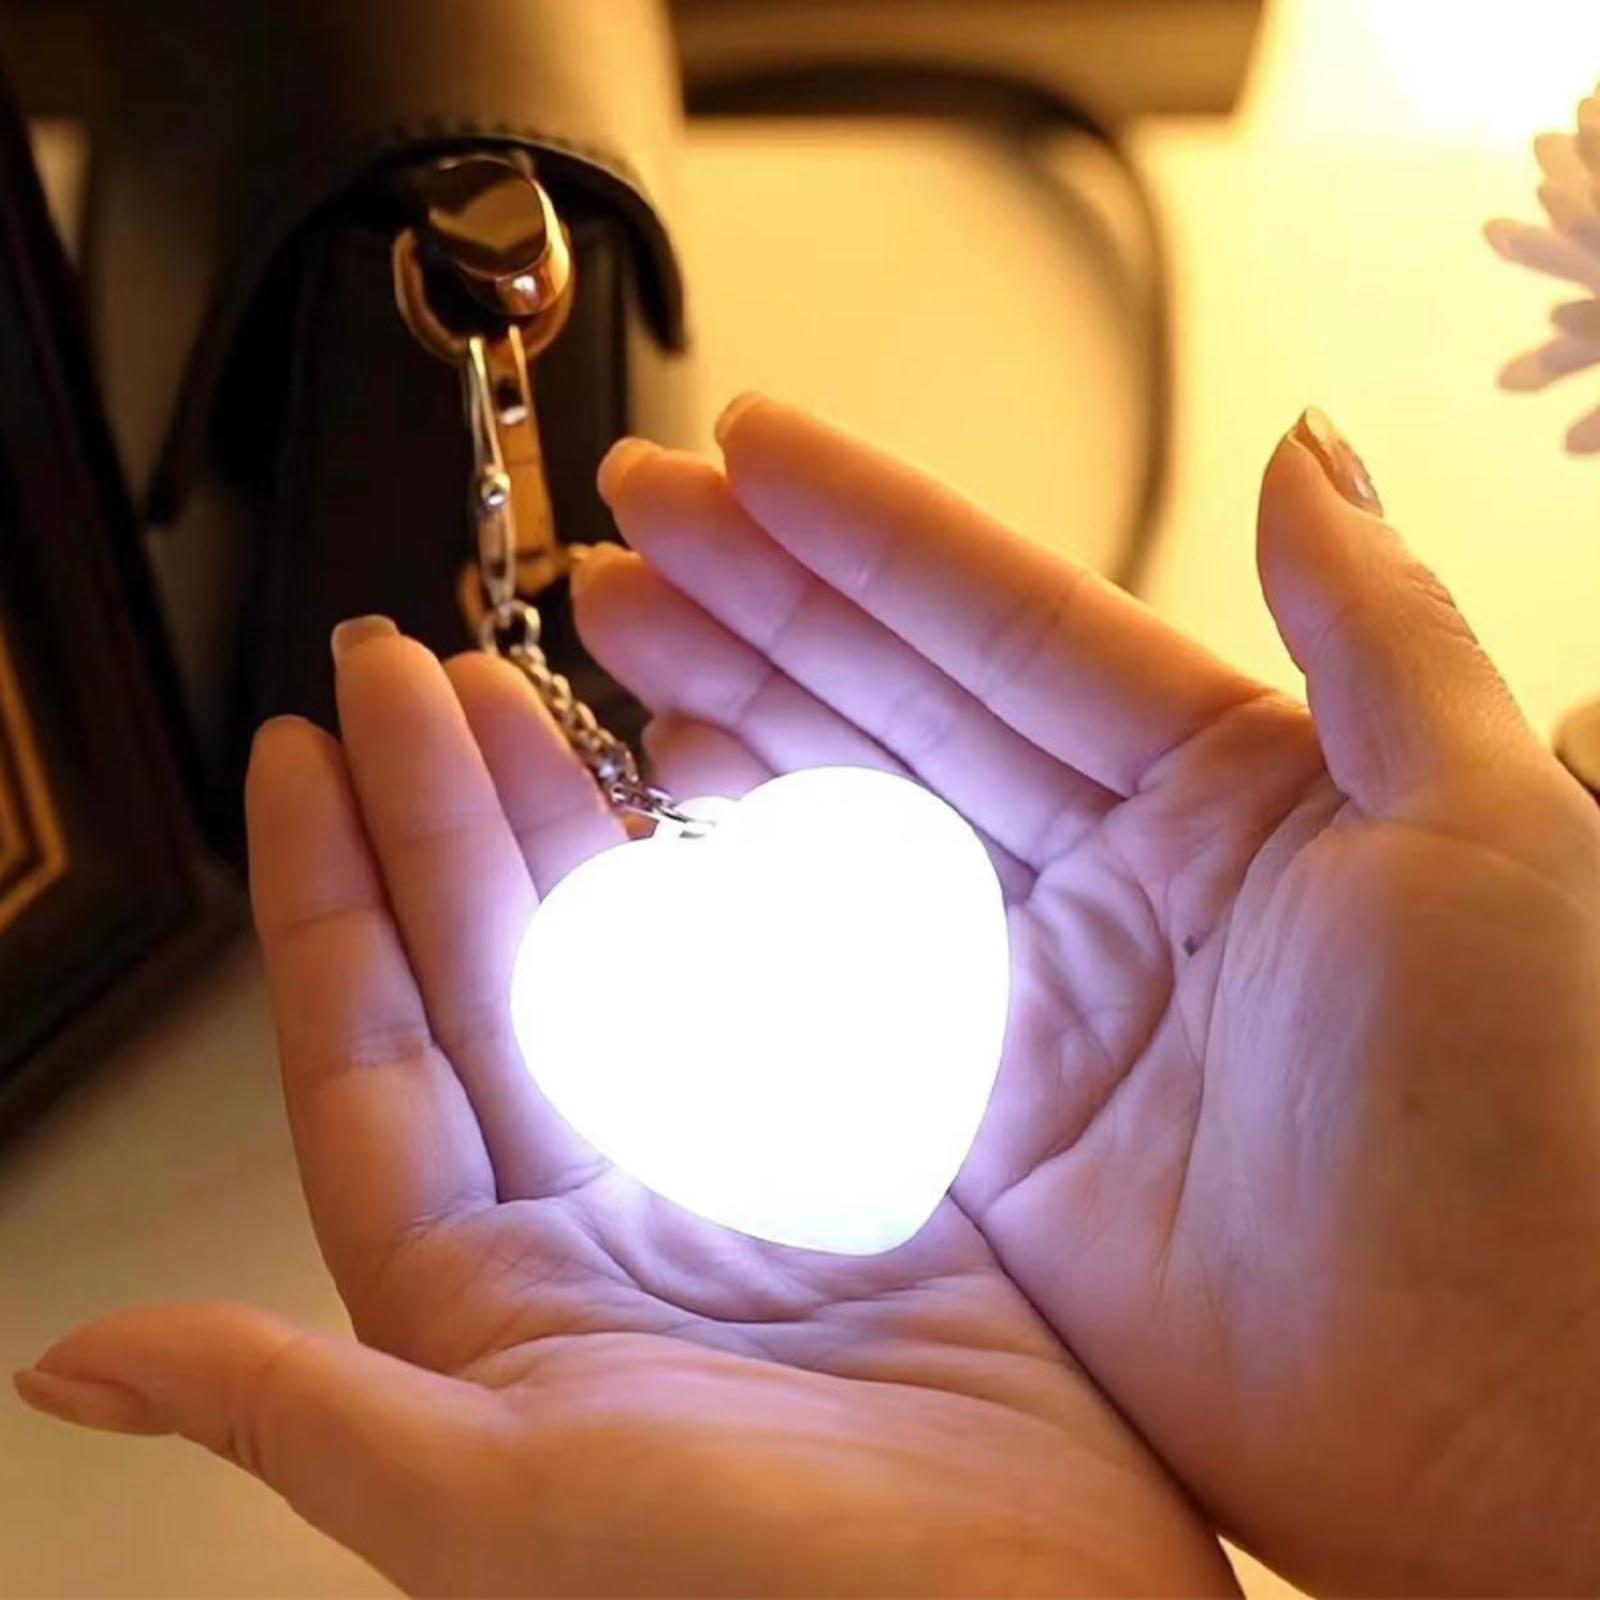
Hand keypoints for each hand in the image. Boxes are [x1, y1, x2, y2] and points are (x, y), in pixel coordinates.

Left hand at [14, 623, 1232, 1597]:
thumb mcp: (505, 1513)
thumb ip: (306, 1415)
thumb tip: (74, 1366)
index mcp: (483, 1295)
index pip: (370, 1051)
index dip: (326, 893)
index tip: (301, 752)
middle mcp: (590, 1217)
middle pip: (488, 966)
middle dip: (438, 811)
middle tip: (404, 666)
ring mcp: (720, 1175)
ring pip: (618, 958)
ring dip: (570, 824)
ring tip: (526, 693)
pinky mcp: (847, 1154)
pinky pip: (763, 987)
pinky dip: (730, 887)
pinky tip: (703, 798)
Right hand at [576, 398, 1599, 1595]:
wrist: (1515, 1419)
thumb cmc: (1549, 1124)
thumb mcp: (1494, 828)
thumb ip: (1377, 632)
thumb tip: (1305, 447)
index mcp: (1229, 782)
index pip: (1008, 622)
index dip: (869, 533)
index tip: (746, 451)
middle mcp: (1116, 873)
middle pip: (897, 703)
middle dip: (757, 603)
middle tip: (634, 519)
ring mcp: (1034, 998)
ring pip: (846, 822)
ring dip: (729, 719)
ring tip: (620, 628)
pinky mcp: (979, 1127)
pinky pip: (831, 986)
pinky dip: (743, 898)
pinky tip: (665, 811)